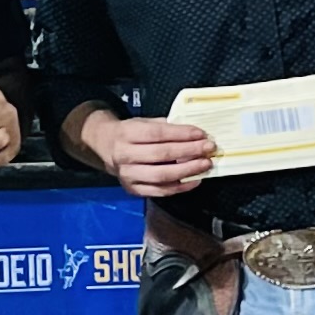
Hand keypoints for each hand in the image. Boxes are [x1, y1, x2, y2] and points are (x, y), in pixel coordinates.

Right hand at [70, 108, 216, 198]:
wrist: (106, 147)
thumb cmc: (131, 133)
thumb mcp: (143, 122)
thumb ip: (166, 127)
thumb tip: (194, 134)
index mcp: (127, 134)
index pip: (158, 134)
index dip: (182, 134)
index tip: (201, 134)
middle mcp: (125, 155)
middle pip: (161, 154)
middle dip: (189, 151)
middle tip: (209, 149)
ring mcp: (128, 175)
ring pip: (162, 175)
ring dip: (188, 170)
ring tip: (205, 165)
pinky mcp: (133, 189)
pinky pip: (160, 191)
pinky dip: (180, 187)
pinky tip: (195, 180)